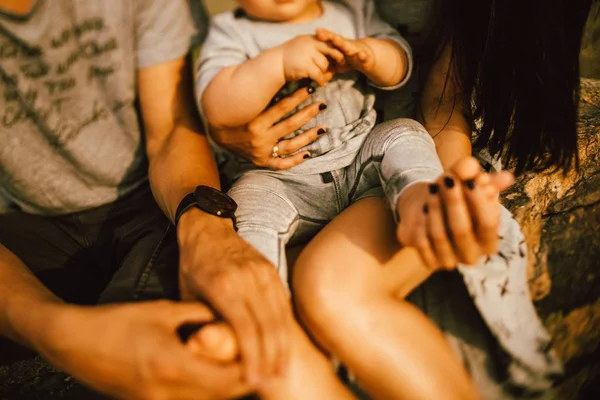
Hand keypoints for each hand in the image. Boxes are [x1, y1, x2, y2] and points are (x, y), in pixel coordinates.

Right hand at [41, 301, 250, 399]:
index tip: (268, 359)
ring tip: (242, 371)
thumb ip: (199, 313)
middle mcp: (166, 392)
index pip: (226, 379)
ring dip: (225, 390)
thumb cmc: (118, 322)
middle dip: (244, 384)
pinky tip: (211, 376)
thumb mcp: (163, 311)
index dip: (251, 371)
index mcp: (173, 365)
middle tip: (264, 369)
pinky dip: (204, 393)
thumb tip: (226, 313)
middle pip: (220, 397)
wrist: (73, 342)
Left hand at [177, 209, 293, 386]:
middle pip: (267, 326)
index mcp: (223, 285)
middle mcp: (247, 278)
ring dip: (282, 346)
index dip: (252, 357)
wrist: (208, 229)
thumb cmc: (194, 266)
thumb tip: (212, 354)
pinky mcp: (272, 270)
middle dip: (271, 357)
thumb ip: (202, 323)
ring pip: (280, 316)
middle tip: (272, 381)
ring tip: (282, 370)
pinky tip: (284, 345)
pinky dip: (285, 327)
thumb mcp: (188, 295)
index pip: (244, 329)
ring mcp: (262, 273)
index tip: (254, 379)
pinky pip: (283, 303)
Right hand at [210, 87, 328, 169]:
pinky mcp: (262, 161)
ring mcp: (261, 151)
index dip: (298, 97)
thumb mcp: (243, 99)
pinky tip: (309, 153)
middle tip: (322, 104)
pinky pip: (281, 164)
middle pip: (290, 124)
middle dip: (308, 113)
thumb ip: (258, 88)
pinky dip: (295, 160)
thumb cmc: (234, 111)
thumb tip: (272, 64)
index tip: (310, 88)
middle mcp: (259, 137)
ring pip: (290, 145)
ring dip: (308, 137)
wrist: (217, 134)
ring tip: (323, 128)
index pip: (281, 107)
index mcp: (253, 120)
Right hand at [279, 34, 344, 85]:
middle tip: (338, 67)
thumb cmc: (289, 58)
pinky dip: (321, 80)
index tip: (340, 58)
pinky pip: (318, 75)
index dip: (336, 50)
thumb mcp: (301, 47)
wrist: (274, 65)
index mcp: (310, 38)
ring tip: (324, 78)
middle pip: (330, 52)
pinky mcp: (305, 66)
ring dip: (325, 73)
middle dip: (336, 59)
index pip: (328, 42)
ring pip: (324, 65)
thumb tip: (331, 53)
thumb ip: (314, 47)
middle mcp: (309, 44)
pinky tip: (321, 84)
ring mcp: (307, 54)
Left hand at [315, 28, 374, 73]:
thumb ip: (326, 62)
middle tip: (320, 33)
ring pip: (348, 46)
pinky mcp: (364, 57)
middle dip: (329, 36)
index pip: (330, 39)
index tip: (316, 31)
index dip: (324, 35)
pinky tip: (361, 55)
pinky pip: (363, 56)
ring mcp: (355, 50)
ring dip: (342, 43)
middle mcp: (346, 45)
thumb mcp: (335, 61)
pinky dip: (362, 56)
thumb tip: (313, 68)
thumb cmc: (348, 58)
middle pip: (337, 40)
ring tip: (335, 39)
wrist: (367, 57)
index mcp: (339, 45)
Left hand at [396, 157, 513, 268]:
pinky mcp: (429, 261)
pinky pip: (422, 241)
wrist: (425, 212)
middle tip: (446, 179)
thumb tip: (506, 177)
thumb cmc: (453, 197)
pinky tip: (422, 206)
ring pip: (440, 234)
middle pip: (462, 229)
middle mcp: (471, 255)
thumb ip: (482, 179)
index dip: (478, 200)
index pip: (488, 223)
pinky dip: (421, 221)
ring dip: (435, 207)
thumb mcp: (465, 182)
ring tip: (432, 187)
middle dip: (454, 201)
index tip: (468, 180)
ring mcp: (449, 261)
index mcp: (489, 241)